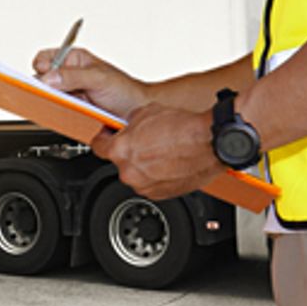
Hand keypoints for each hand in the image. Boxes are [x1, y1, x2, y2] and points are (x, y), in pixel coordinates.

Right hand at [33, 47, 147, 117]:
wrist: (135, 113)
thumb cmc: (125, 90)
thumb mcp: (99, 78)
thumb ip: (73, 76)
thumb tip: (48, 77)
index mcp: (73, 59)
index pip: (43, 59)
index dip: (42, 69)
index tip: (45, 80)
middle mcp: (68, 75)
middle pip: (41, 80)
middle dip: (44, 89)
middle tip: (55, 95)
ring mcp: (68, 93)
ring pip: (46, 98)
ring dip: (52, 103)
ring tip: (68, 106)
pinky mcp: (70, 110)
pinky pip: (55, 112)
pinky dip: (58, 115)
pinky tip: (70, 115)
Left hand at [91, 103, 224, 199]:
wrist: (209, 142)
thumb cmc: (183, 128)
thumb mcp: (148, 111)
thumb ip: (131, 121)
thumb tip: (129, 124)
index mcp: (121, 150)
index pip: (97, 146)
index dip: (104, 137)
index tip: (108, 135)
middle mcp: (130, 172)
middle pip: (120, 161)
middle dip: (129, 151)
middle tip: (145, 140)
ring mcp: (145, 186)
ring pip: (137, 174)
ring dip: (145, 164)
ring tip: (163, 150)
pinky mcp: (162, 194)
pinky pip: (153, 183)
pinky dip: (158, 174)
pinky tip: (171, 160)